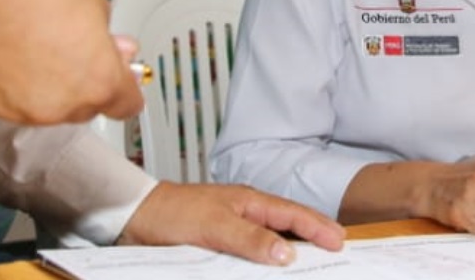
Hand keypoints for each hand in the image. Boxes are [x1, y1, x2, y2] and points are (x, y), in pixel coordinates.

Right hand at [0, 0, 142, 123]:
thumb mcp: (95, 3)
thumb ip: (107, 38)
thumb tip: (110, 49)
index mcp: (97, 82)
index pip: (126, 105)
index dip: (124, 85)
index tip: (118, 73)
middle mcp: (61, 106)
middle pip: (86, 106)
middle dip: (85, 80)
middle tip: (74, 46)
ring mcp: (23, 109)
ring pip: (50, 106)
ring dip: (51, 85)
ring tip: (38, 43)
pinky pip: (16, 101)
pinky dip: (18, 84)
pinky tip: (14, 52)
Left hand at [117, 182, 345, 265]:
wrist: (135, 217)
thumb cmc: (171, 212)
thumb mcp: (214, 226)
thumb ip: (250, 238)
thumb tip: (286, 252)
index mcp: (250, 202)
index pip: (293, 215)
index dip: (319, 228)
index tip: (340, 242)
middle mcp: (245, 214)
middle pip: (288, 226)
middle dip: (313, 238)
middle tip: (337, 251)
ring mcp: (233, 229)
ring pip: (270, 242)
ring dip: (290, 252)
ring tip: (310, 265)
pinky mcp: (218, 245)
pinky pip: (249, 255)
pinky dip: (264, 262)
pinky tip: (269, 272)